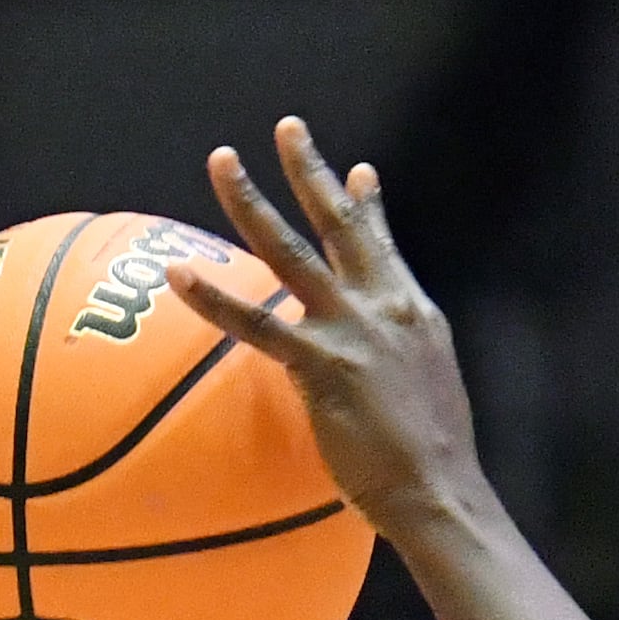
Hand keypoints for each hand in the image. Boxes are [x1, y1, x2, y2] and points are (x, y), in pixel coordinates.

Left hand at [170, 119, 492, 540]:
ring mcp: (352, 331)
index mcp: (411, 312)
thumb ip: (400, 361)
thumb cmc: (430, 464)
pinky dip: (214, 299)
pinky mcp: (322, 365)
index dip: (366, 206)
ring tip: (221, 160)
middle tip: (285, 126)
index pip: (382, 247)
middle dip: (310, 170)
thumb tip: (385, 360)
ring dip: (252, 202)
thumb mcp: (425, 392)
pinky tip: (178, 275)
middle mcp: (383, 307)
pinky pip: (256, 324)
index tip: (356, 171)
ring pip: (292, 251)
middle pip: (340, 223)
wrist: (439, 493)